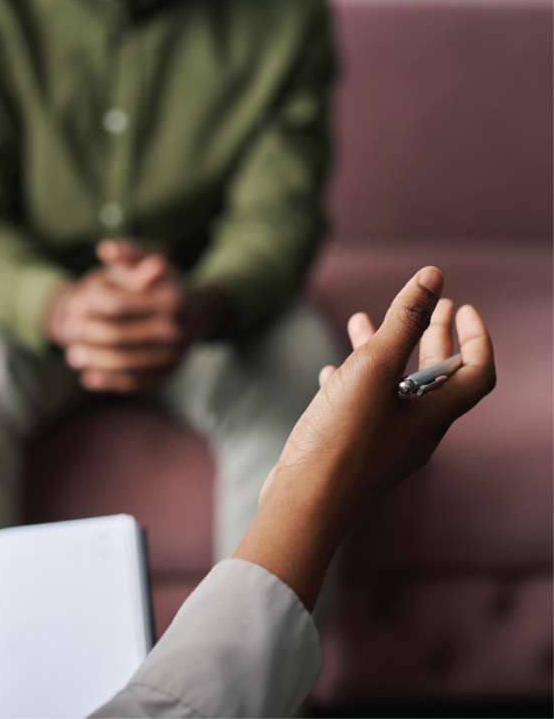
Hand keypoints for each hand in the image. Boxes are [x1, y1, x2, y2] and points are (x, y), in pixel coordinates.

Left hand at [45, 240, 229, 392]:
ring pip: (124, 363)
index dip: (91, 304)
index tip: (74, 302)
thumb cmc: (166, 280)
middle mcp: (176, 329)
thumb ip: (129, 253)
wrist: (199, 311)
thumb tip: (105, 249)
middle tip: (69, 330)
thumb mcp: (153, 258)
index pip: (119, 304)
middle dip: (88, 334)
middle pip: (119, 336)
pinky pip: (134, 382)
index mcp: (170, 298)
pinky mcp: (168, 373)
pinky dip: (108, 382)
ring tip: (71, 356)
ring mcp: (173, 355)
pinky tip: (88, 378)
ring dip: (93, 361)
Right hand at [234, 267, 494, 610]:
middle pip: (436, 379)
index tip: (459, 305)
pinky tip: (329, 370)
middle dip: (432, 337)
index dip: (475, 337)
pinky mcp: (351, 452)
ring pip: (392, 390)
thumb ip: (402, 322)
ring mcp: (382, 444)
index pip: (476, 372)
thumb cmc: (339, 442)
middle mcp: (415, 432)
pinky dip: (353, 381)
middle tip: (431, 305)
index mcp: (431, 416)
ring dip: (383, 353)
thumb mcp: (372, 371)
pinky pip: (361, 408)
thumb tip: (432, 276)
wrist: (303, 503)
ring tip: (362, 321)